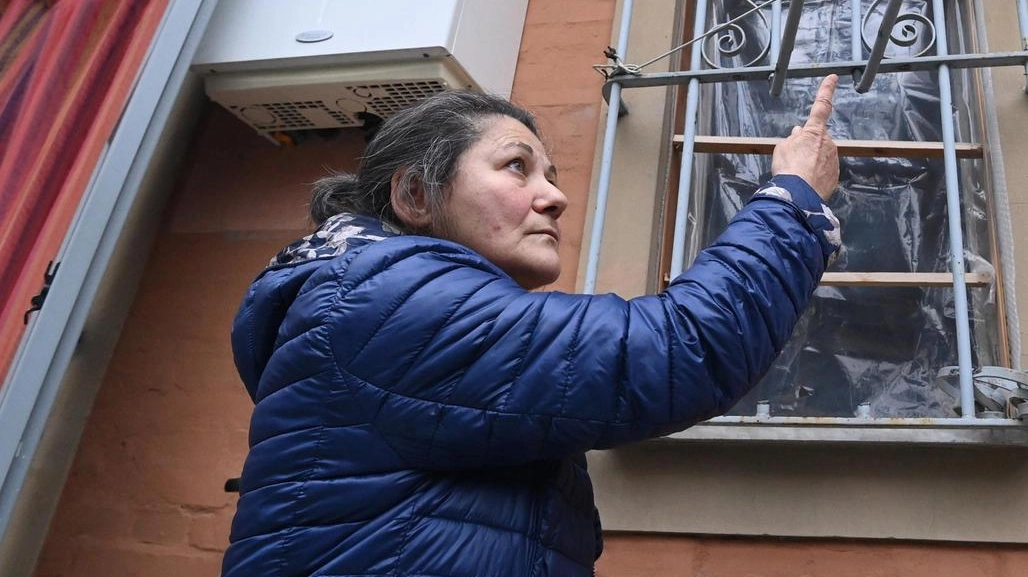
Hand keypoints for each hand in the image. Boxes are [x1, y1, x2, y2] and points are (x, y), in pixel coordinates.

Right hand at [771, 74, 839, 200]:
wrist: (798, 195)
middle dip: (808, 145)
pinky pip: (824, 171)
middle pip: (817, 139)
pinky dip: (815, 174)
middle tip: (794, 158)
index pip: (821, 106)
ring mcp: (833, 159)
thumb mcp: (781, 148)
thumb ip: (791, 139)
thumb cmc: (788, 169)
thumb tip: (797, 133)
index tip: (833, 77)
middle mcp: (828, 142)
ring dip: (811, 161)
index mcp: (814, 131)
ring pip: (821, 155)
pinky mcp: (835, 176)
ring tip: (797, 173)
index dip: (826, 90)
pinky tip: (805, 182)